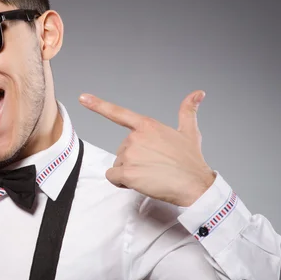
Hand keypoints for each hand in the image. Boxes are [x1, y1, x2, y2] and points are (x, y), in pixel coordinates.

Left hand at [79, 90, 215, 206]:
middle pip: (122, 150)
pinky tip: (140, 183)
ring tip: (152, 174)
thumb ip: (188, 110)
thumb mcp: (190, 132)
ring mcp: (130, 155)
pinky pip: (113, 177)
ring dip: (130, 172)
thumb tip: (198, 93)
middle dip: (134, 159)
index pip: (118, 113)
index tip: (82, 98)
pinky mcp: (127, 173)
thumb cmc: (192, 161)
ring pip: (118, 164)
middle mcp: (135, 138)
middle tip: (155, 166)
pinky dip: (122, 182)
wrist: (195, 186)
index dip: (98, 105)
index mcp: (147, 125)